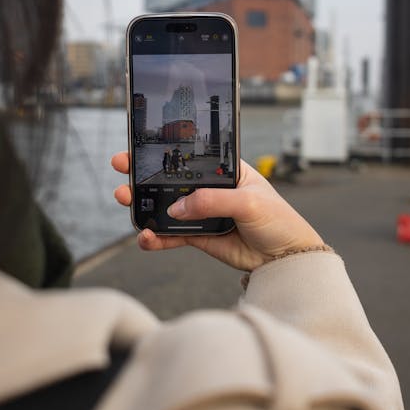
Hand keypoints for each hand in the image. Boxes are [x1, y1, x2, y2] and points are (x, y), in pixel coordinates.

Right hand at [111, 153, 322, 271]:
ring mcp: (202, 213)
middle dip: (144, 178)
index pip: (188, 158)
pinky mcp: (200, 237)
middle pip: (170, 181)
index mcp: (223, 170)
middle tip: (122, 176)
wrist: (287, 257)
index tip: (137, 151)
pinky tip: (146, 238)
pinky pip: (172, 236)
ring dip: (145, 208)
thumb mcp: (249, 202)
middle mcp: (209, 189)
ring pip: (166, 209)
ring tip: (129, 207)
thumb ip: (213, 201)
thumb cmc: (278, 219)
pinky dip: (157, 238)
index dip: (162, 153)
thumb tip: (177, 209)